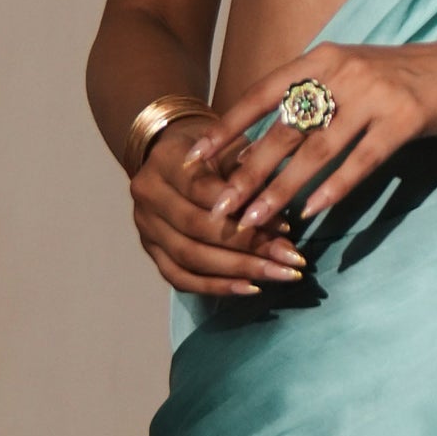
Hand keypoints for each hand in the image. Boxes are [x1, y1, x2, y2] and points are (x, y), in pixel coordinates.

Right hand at [128, 118, 306, 296]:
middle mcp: (149, 195)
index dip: (245, 211)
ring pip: (190, 258)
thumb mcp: (230, 147)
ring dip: (239, 271)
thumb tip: (280, 221)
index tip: (286, 228)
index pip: (205, 192)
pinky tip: (250, 288)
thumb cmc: (212, 150)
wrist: (171, 158)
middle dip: (249, 247)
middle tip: (291, 260)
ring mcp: (145, 227)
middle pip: (198, 229)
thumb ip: (248, 177)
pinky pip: (180, 278)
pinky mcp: (151, 251)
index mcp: (166, 161)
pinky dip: (216, 287)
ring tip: (279, 275)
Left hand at [210, 39, 436, 242]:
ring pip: (317, 149)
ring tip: (255, 218)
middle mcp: (342, 71)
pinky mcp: (406, 118)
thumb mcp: (350, 77)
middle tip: (218, 206)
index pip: (261, 94)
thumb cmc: (402, 82)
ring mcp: (375, 94)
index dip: (227, 128)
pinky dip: (335, 187)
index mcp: (322, 59)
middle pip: (283, 128)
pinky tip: (313, 211)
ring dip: (282, 188)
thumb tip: (260, 139)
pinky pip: (362, 160)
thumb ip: (311, 99)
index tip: (195, 159)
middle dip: (246, 171)